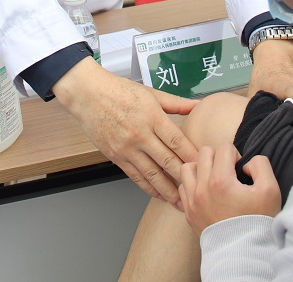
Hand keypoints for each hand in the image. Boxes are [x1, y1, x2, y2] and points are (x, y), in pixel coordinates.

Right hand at [53, 58, 198, 205]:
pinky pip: (135, 176)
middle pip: (167, 161)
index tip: (203, 166)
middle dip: (184, 178)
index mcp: (152, 116)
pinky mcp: (116, 156)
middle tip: (198, 189)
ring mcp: (127, 148)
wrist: (89, 95)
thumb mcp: (151, 93)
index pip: (177, 141)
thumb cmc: (119, 91)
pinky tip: (158, 194)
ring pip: (151, 174)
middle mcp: (140, 134)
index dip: (191, 156)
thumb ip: (176, 103)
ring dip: (167, 190)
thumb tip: (198, 105)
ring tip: (180, 202)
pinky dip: (148, 187)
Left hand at [179, 143, 281, 233]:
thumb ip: (260, 165)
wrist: (245, 254)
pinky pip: (182, 188)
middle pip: (204, 153)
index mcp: (221, 181)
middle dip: (218, 157)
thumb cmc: (258, 222)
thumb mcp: (270, 190)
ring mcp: (192, 201)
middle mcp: (202, 189)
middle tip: (228, 171)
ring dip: (201, 168)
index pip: (223, 147)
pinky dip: (192, 185)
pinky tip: (206, 192)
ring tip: (214, 178)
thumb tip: (245, 162)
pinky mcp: (189, 213)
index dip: (236, 154)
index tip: (240, 169)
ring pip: (187, 168)